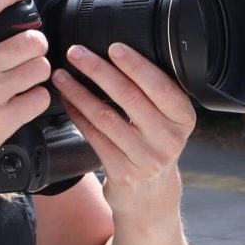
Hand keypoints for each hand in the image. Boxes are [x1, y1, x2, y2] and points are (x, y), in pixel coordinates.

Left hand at [52, 43, 195, 217]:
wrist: (151, 197)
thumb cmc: (154, 147)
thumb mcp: (167, 122)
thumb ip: (153, 95)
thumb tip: (118, 55)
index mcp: (183, 118)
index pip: (160, 86)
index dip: (136, 65)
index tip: (113, 47)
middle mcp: (168, 138)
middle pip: (129, 97)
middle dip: (99, 70)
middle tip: (77, 53)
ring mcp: (145, 158)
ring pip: (106, 116)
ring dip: (79, 92)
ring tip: (62, 76)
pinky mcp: (123, 172)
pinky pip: (94, 136)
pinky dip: (77, 114)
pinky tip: (67, 101)